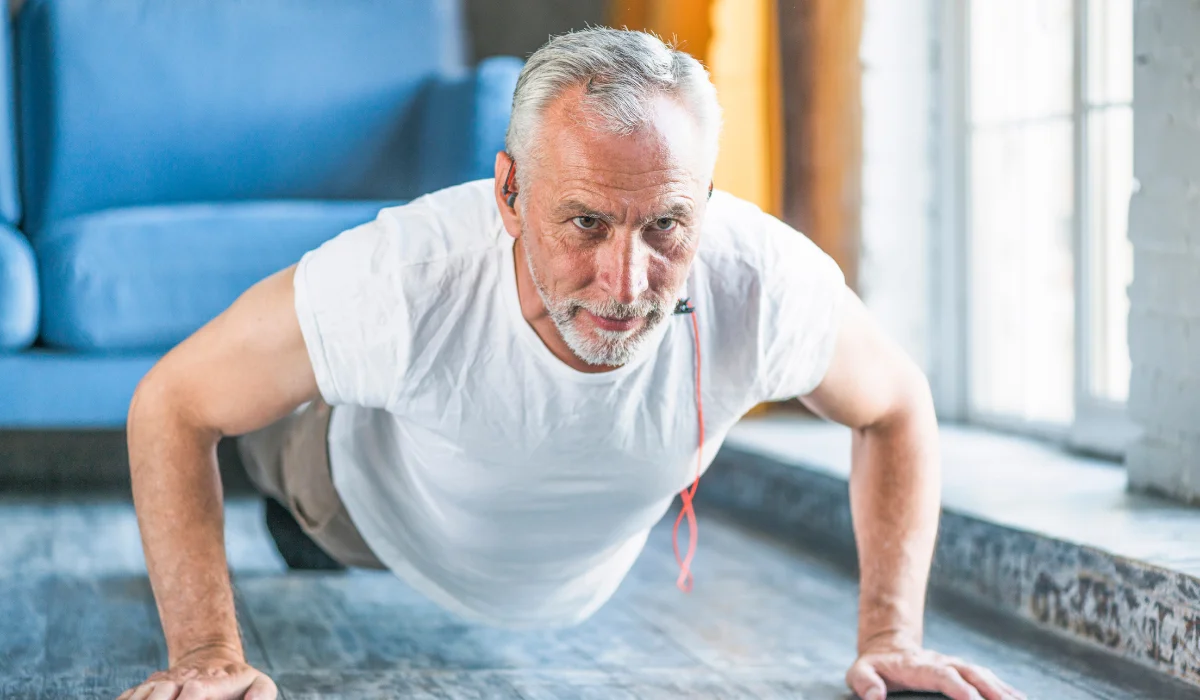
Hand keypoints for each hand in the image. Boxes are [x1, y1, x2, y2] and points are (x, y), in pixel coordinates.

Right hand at [116, 644, 276, 699]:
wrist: (209, 658)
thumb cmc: (237, 681)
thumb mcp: (259, 684)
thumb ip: (262, 694)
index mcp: (209, 682)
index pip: (195, 690)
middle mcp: (180, 681)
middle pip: (160, 693)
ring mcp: (160, 684)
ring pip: (141, 695)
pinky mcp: (145, 688)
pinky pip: (127, 697)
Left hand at [845, 642, 1025, 699]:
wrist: (886, 649)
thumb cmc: (874, 667)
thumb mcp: (859, 673)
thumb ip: (864, 683)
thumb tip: (874, 697)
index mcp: (918, 666)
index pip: (942, 676)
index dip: (959, 688)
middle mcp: (941, 662)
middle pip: (971, 674)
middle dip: (991, 690)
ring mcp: (954, 665)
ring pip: (983, 675)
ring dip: (1002, 689)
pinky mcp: (962, 670)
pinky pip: (986, 677)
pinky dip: (1003, 687)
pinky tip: (1020, 697)